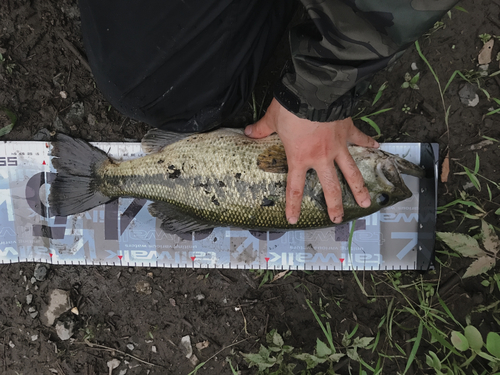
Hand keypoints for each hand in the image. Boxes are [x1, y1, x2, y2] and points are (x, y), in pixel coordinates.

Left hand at [244, 98, 378, 223]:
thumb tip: (248, 132)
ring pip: (351, 172)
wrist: (314, 92)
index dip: (293, 205)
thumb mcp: (272, 119)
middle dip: (334, 205)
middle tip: (337, 219)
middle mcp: (321, 157)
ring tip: (365, 201)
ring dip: (359, 188)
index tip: (294, 219)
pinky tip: (378, 148)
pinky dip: (369, 143)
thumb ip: (262, 129)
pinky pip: (361, 139)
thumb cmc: (291, 108)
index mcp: (300, 158)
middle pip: (330, 187)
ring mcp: (337, 146)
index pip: (295, 188)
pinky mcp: (348, 131)